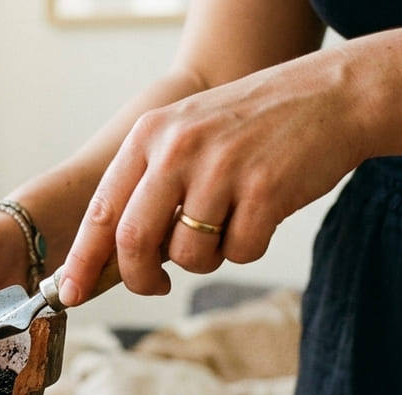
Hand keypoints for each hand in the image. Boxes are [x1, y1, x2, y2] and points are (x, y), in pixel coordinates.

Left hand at [57, 57, 360, 305]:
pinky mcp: (264, 190)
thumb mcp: (186, 135)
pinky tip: (261, 214)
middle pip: (133, 241)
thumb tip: (113, 255)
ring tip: (227, 223)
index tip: (69, 292)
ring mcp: (221, 168)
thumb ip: (149, 185)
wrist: (331, 96)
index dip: (82, 259)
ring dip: (205, 259)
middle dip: (138, 277)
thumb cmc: (252, 127)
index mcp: (149, 136)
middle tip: (154, 285)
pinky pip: (238, 252)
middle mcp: (178, 149)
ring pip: (188, 255)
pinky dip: (246, 248)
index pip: (101, 210)